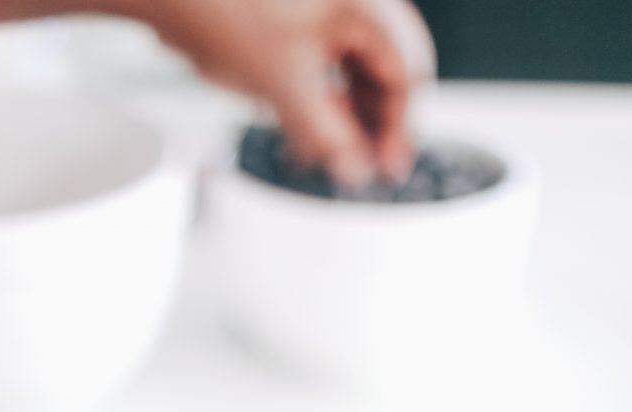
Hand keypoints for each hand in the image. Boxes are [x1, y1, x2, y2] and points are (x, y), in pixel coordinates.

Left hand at [137, 0, 433, 182]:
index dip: (398, 127)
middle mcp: (351, 1)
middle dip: (370, 124)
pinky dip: (318, 101)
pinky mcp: (297, 19)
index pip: (405, 72)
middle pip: (382, 71)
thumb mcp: (284, 84)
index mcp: (363, 4)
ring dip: (342, 118)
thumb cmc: (226, 14)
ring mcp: (324, 10)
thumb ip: (326, 133)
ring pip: (351, 71)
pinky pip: (324, 64)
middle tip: (360, 167)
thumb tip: (359, 174)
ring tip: (322, 155)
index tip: (386, 170)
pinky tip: (301, 134)